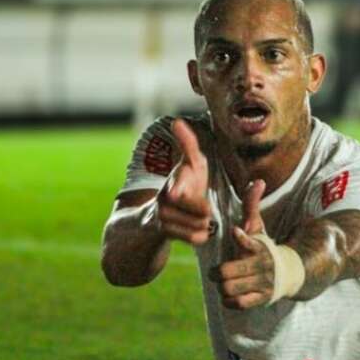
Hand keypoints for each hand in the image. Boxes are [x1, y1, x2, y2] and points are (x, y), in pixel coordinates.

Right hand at [157, 119, 210, 244]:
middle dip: (205, 210)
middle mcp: (165, 195)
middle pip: (200, 209)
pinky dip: (198, 236)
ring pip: (200, 224)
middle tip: (204, 208)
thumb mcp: (190, 164)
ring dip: (204, 224)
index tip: (175, 193)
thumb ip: (187, 144)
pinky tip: (196, 231)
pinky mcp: (164, 232)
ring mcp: (163, 214)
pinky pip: (193, 238)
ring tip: (198, 218)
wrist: (154, 216)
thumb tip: (177, 121)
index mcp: (174, 177)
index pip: (178, 183)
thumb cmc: (185, 183)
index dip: (178, 188)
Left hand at [211, 180, 275, 308]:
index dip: (242, 238)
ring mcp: (262, 284)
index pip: (250, 242)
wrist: (288, 272)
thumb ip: (252, 205)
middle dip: (218, 273)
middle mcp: (261, 266)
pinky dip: (229, 300)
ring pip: (231, 289)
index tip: (235, 231)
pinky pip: (239, 303)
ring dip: (222, 287)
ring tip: (223, 283)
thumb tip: (257, 180)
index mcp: (259, 246)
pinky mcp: (261, 298)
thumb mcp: (259, 225)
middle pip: (230, 272)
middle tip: (215, 271)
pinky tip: (229, 294)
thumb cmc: (264, 245)